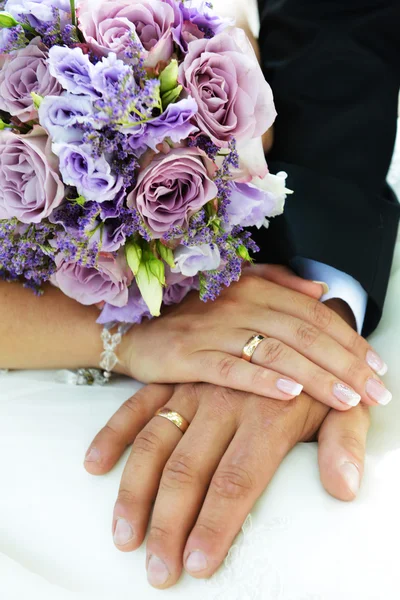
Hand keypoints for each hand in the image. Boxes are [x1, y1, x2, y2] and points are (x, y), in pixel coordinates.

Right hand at [84, 382, 369, 588]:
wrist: (289, 321)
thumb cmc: (316, 376)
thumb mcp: (342, 407)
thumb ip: (344, 444)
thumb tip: (343, 488)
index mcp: (267, 413)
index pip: (238, 479)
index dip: (216, 525)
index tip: (198, 565)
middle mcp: (223, 401)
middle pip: (189, 469)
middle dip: (170, 524)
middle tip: (158, 571)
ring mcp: (193, 388)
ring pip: (155, 441)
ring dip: (134, 491)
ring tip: (123, 537)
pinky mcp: (174, 377)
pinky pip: (136, 405)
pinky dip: (114, 433)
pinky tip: (95, 465)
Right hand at [119, 266, 390, 409]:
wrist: (133, 329)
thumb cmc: (191, 315)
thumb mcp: (233, 289)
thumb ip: (278, 283)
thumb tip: (320, 290)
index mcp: (253, 287)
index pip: (313, 312)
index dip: (349, 338)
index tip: (378, 366)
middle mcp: (237, 304)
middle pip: (303, 333)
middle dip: (346, 363)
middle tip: (377, 392)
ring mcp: (213, 330)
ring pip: (275, 351)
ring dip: (316, 375)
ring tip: (348, 398)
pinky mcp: (188, 356)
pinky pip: (232, 369)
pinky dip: (262, 380)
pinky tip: (291, 394)